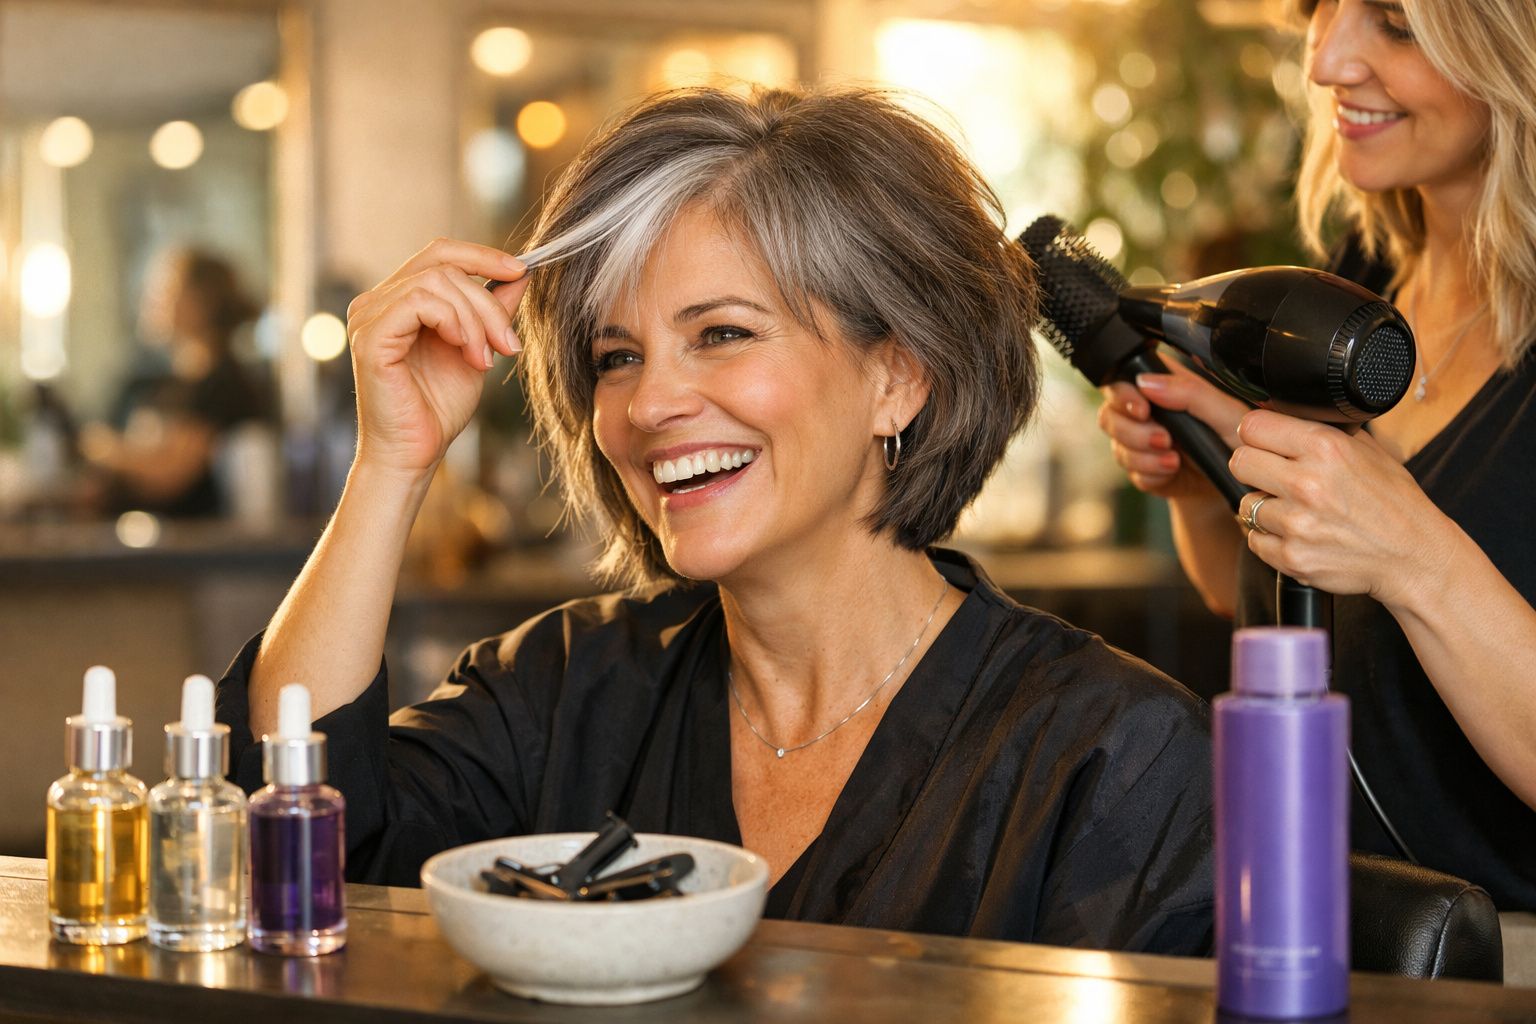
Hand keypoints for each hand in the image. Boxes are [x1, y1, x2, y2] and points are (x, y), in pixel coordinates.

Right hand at [345, 239, 529, 478]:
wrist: (415, 454)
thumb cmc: (437, 408)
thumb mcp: (477, 348)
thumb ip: (492, 310)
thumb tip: (520, 273)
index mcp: (398, 301)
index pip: (439, 253)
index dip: (482, 255)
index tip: (521, 271)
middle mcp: (377, 302)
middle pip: (444, 266)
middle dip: (488, 302)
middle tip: (508, 344)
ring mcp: (368, 316)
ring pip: (437, 282)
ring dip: (475, 320)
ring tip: (485, 359)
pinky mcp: (370, 336)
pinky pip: (418, 302)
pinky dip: (454, 322)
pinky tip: (466, 352)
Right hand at [1097, 357, 1248, 501]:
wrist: (1240, 482)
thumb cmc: (1238, 440)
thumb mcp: (1226, 413)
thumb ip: (1190, 393)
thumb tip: (1147, 382)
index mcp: (1163, 387)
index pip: (1121, 381)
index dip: (1123, 396)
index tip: (1142, 410)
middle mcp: (1147, 413)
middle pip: (1109, 415)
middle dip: (1133, 432)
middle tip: (1164, 440)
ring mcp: (1142, 442)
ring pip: (1118, 447)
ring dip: (1143, 457)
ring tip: (1173, 461)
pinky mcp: (1143, 469)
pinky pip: (1131, 473)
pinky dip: (1151, 474)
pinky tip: (1171, 472)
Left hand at [1230, 410, 1457, 606]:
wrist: (1415, 556)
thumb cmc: (1394, 502)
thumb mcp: (1366, 450)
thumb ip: (1320, 430)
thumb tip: (1276, 411)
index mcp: (1325, 448)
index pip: (1253, 426)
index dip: (1256, 433)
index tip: (1262, 441)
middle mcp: (1307, 483)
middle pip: (1239, 462)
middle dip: (1254, 468)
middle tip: (1275, 476)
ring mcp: (1297, 523)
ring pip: (1245, 504)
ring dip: (1265, 507)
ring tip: (1298, 510)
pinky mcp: (1292, 558)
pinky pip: (1255, 540)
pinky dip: (1271, 539)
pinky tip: (1300, 534)